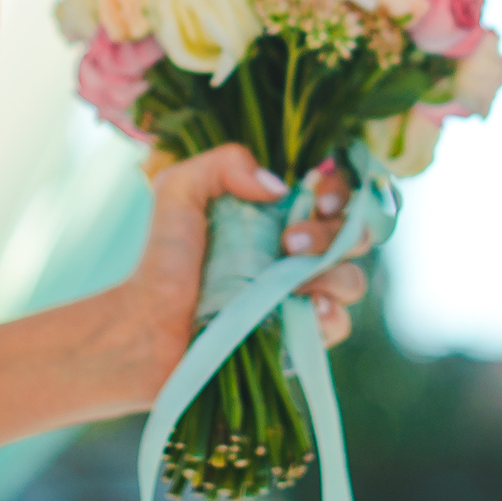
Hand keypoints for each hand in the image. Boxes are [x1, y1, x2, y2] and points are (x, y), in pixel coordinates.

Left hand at [117, 144, 373, 401]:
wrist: (146, 324)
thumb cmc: (161, 257)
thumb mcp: (180, 189)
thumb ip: (226, 163)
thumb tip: (280, 189)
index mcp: (280, 215)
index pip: (335, 192)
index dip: (341, 190)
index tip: (320, 198)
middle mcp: (298, 253)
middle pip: (356, 234)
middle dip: (338, 232)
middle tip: (291, 241)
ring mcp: (301, 296)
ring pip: (352, 279)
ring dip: (335, 274)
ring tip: (296, 282)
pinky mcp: (298, 337)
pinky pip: (337, 325)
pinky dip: (330, 315)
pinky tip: (306, 309)